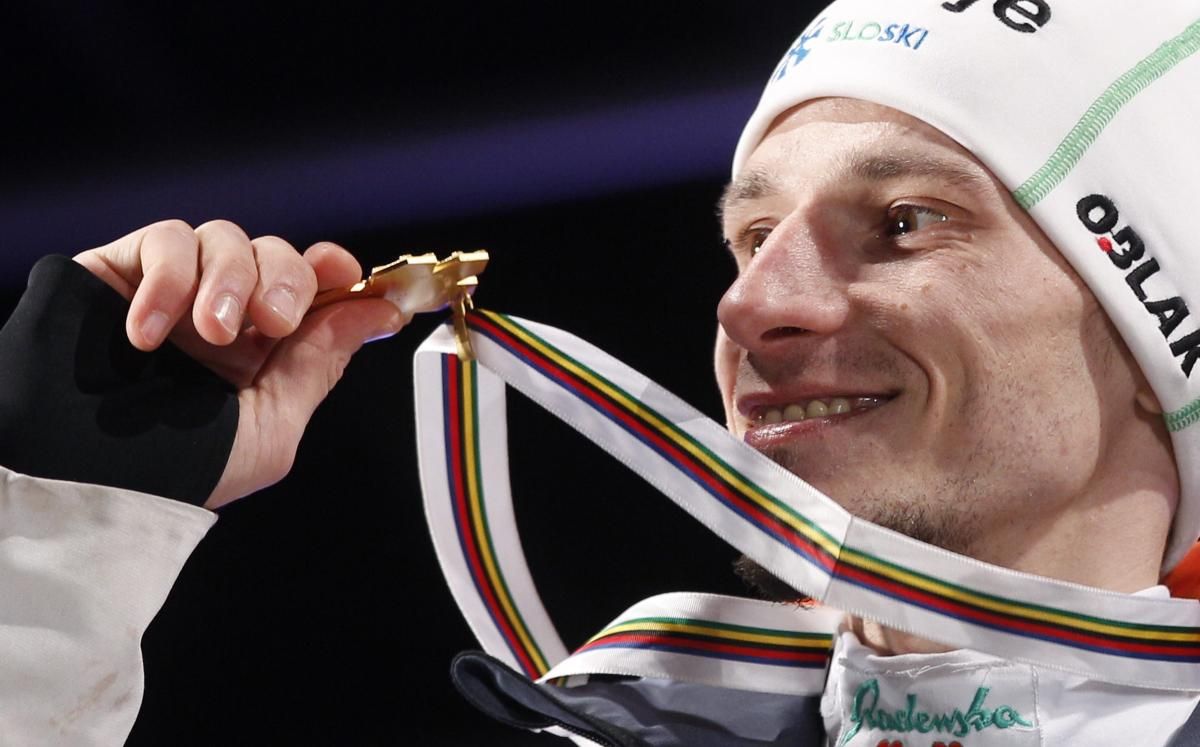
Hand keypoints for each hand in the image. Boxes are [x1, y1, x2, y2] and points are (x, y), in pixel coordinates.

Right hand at [74, 219, 405, 508]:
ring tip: (210, 333)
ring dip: (229, 278)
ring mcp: (174, 291)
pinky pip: (164, 239)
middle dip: (287, 277)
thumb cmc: (176, 471)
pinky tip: (151, 331)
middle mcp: (222, 316)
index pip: (310, 288)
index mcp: (264, 354)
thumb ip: (318, 364)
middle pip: (275, 254)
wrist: (79, 479)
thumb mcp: (268, 429)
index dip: (334, 272)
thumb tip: (377, 312)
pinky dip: (169, 277)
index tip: (348, 274)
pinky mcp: (123, 271)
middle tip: (274, 320)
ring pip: (224, 238)